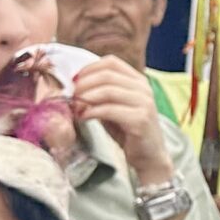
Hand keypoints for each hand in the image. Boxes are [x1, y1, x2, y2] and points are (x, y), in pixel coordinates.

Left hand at [66, 57, 171, 179]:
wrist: (148, 156)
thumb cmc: (128, 132)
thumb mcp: (113, 107)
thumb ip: (100, 94)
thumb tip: (74, 85)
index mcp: (138, 81)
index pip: (111, 62)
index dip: (89, 68)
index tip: (74, 81)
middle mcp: (143, 88)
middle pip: (107, 75)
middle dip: (84, 84)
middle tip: (71, 95)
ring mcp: (144, 103)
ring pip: (108, 90)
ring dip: (86, 97)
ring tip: (75, 106)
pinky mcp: (140, 119)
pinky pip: (110, 110)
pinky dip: (92, 112)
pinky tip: (83, 117)